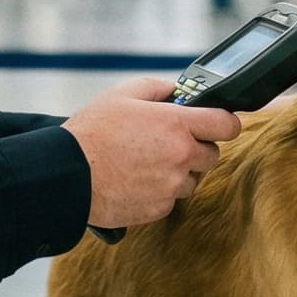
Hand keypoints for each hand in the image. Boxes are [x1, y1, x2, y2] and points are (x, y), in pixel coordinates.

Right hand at [63, 78, 240, 231]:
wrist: (68, 175)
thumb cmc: (91, 133)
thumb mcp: (123, 93)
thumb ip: (159, 88)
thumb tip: (178, 92)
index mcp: (176, 124)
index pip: (227, 125)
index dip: (224, 123)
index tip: (216, 124)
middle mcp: (180, 156)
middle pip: (212, 155)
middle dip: (196, 148)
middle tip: (169, 142)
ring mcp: (171, 185)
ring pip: (192, 179)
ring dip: (178, 171)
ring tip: (146, 162)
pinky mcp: (160, 208)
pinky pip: (172, 198)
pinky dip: (160, 190)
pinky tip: (137, 179)